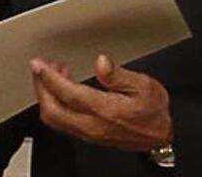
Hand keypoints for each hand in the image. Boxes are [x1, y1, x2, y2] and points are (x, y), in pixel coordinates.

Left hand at [30, 54, 172, 151]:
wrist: (163, 137)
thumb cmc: (155, 112)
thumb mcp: (145, 85)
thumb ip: (119, 75)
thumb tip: (101, 62)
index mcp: (105, 110)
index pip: (67, 93)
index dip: (48, 77)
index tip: (38, 63)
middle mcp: (92, 125)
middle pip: (52, 110)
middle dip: (41, 87)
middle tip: (40, 68)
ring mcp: (89, 133)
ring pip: (55, 119)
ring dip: (47, 96)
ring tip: (52, 75)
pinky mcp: (89, 136)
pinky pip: (63, 123)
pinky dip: (55, 105)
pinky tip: (63, 90)